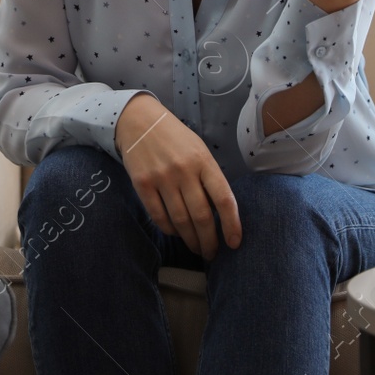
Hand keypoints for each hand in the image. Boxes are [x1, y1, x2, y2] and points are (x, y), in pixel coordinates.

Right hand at [114, 93, 241, 259]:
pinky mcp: (142, 184)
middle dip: (209, 241)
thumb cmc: (175, 138)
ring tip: (196, 248)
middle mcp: (184, 170)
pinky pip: (159, 216)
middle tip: (212, 254)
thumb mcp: (199, 150)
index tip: (234, 243)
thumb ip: (208, 178)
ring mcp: (162, 178)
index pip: (224, 199)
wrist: (139, 121)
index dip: (232, 225)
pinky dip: (170, 230)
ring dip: (190, 240)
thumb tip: (218, 214)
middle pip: (202, 216)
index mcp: (204, 161)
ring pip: (181, 221)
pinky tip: (176, 233)